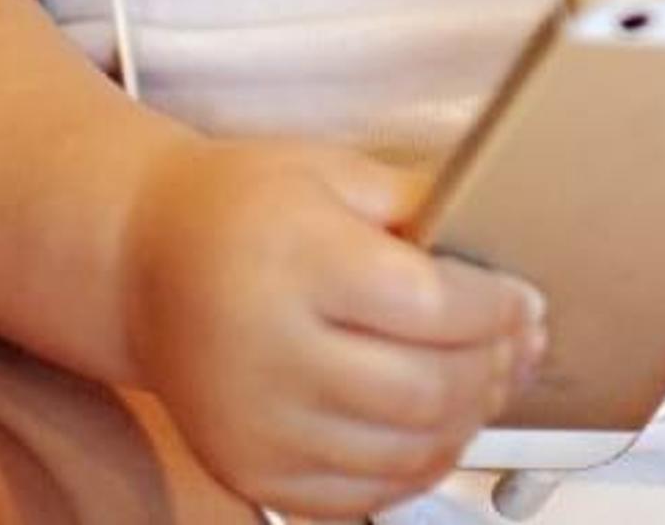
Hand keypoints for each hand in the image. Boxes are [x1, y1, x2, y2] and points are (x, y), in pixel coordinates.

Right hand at [117, 137, 541, 517]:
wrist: (139, 263)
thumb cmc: (238, 209)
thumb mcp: (331, 171)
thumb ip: (420, 205)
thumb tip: (501, 246)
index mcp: (297, 261)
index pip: (433, 306)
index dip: (499, 310)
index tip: (525, 300)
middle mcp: (269, 352)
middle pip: (425, 389)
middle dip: (495, 369)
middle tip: (521, 344)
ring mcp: (255, 425)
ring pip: (402, 452)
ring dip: (467, 422)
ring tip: (490, 383)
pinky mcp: (249, 470)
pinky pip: (359, 496)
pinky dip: (416, 469)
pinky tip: (437, 428)